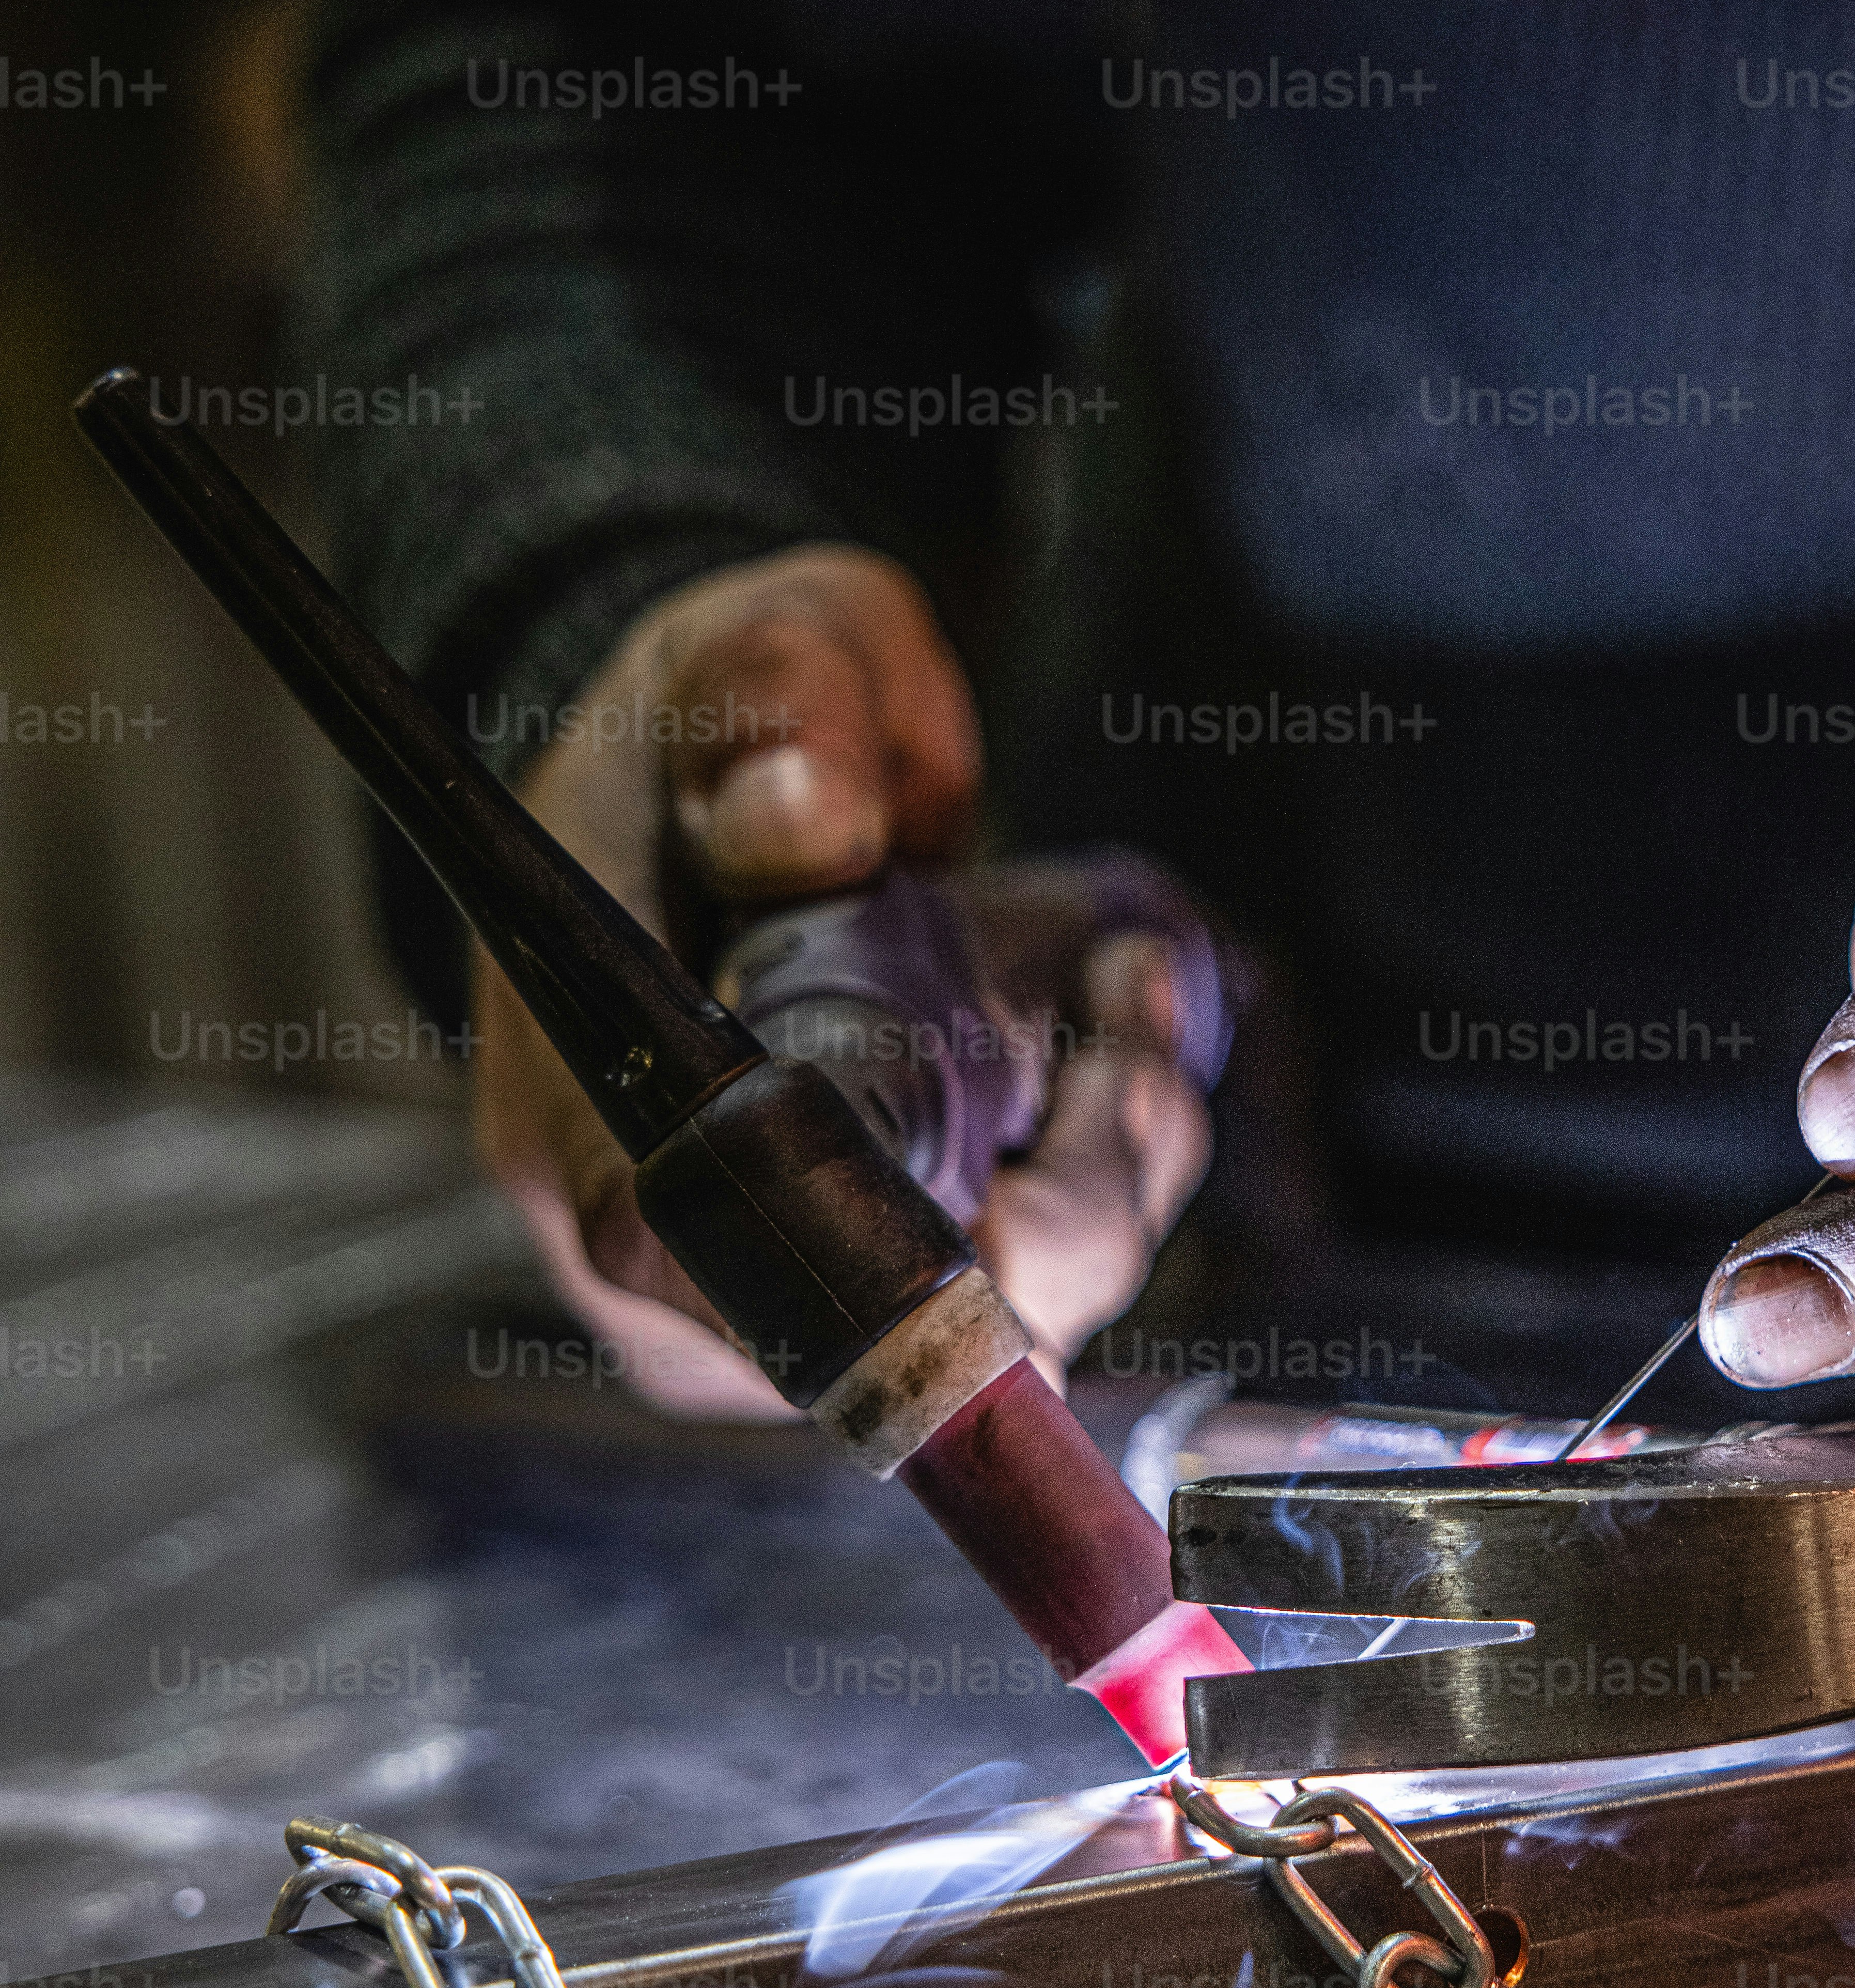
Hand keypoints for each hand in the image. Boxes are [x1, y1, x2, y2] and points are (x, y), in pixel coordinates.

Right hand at [470, 546, 1210, 1405]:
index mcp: (590, 1133)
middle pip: (920, 1333)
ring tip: (1131, 977)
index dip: (916, 1276)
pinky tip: (1114, 1036)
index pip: (746, 1279)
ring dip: (1116, 1158)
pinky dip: (1104, 1167)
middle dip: (1080, 1182)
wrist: (698, 792)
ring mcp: (776, 1292)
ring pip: (1008, 1315)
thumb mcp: (743, 653)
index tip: (1050, 1153)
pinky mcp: (866, 1288)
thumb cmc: (705, 733)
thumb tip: (809, 820)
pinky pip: (1032, 1281)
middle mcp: (673, 1264)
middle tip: (1131, 996)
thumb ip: (772, 708)